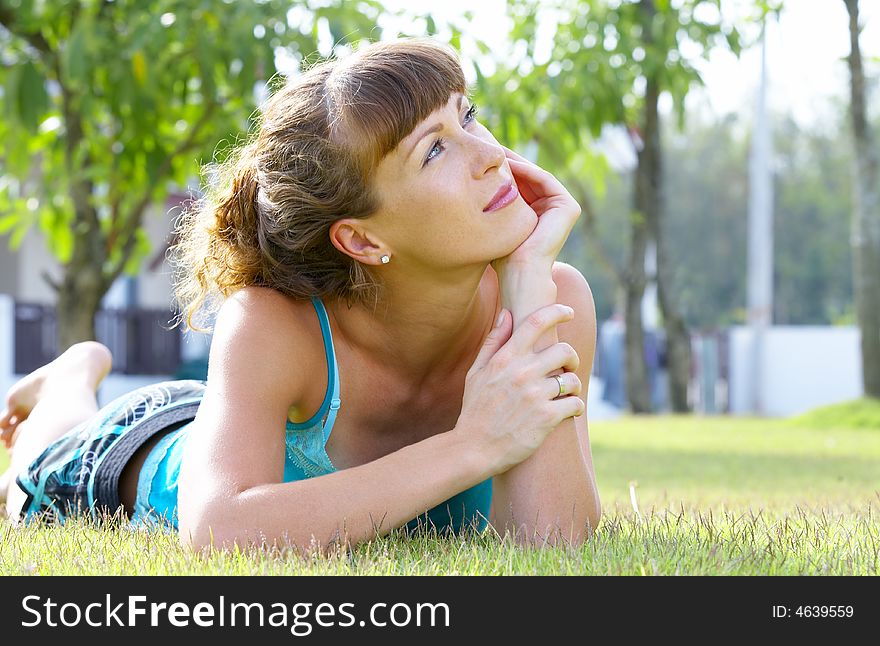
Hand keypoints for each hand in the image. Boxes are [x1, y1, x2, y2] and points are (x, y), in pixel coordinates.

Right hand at [457, 303, 583, 474]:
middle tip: (568, 367)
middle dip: (571, 358)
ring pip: (572, 379)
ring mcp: (535, 395)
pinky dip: (575, 407)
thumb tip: (507, 313)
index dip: (557, 312)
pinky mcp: (547, 418)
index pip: (537, 322)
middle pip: (564, 350)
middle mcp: (522, 372)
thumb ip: (493, 342)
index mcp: (506, 358)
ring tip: (567, 394)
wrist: (474, 448)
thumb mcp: (476, 372)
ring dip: (574, 386)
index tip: (568, 312)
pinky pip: (575, 404)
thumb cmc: (475, 409)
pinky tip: (568, 411)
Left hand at [492, 146, 580, 271]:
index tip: (482, 158)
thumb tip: (472, 182)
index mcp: (539, 215)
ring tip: (495, 152)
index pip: (521, 186)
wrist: (518, 272)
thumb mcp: (498, 222)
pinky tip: (508, 163)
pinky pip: (545, 180)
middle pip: (529, 178)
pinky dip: (527, 170)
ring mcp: (564, 208)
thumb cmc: (502, 255)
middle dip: (509, 162)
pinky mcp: (569, 207)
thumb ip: (495, 203)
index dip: (503, 171)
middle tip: (489, 147)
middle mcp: (553, 210)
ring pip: (536, 176)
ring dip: (516, 162)